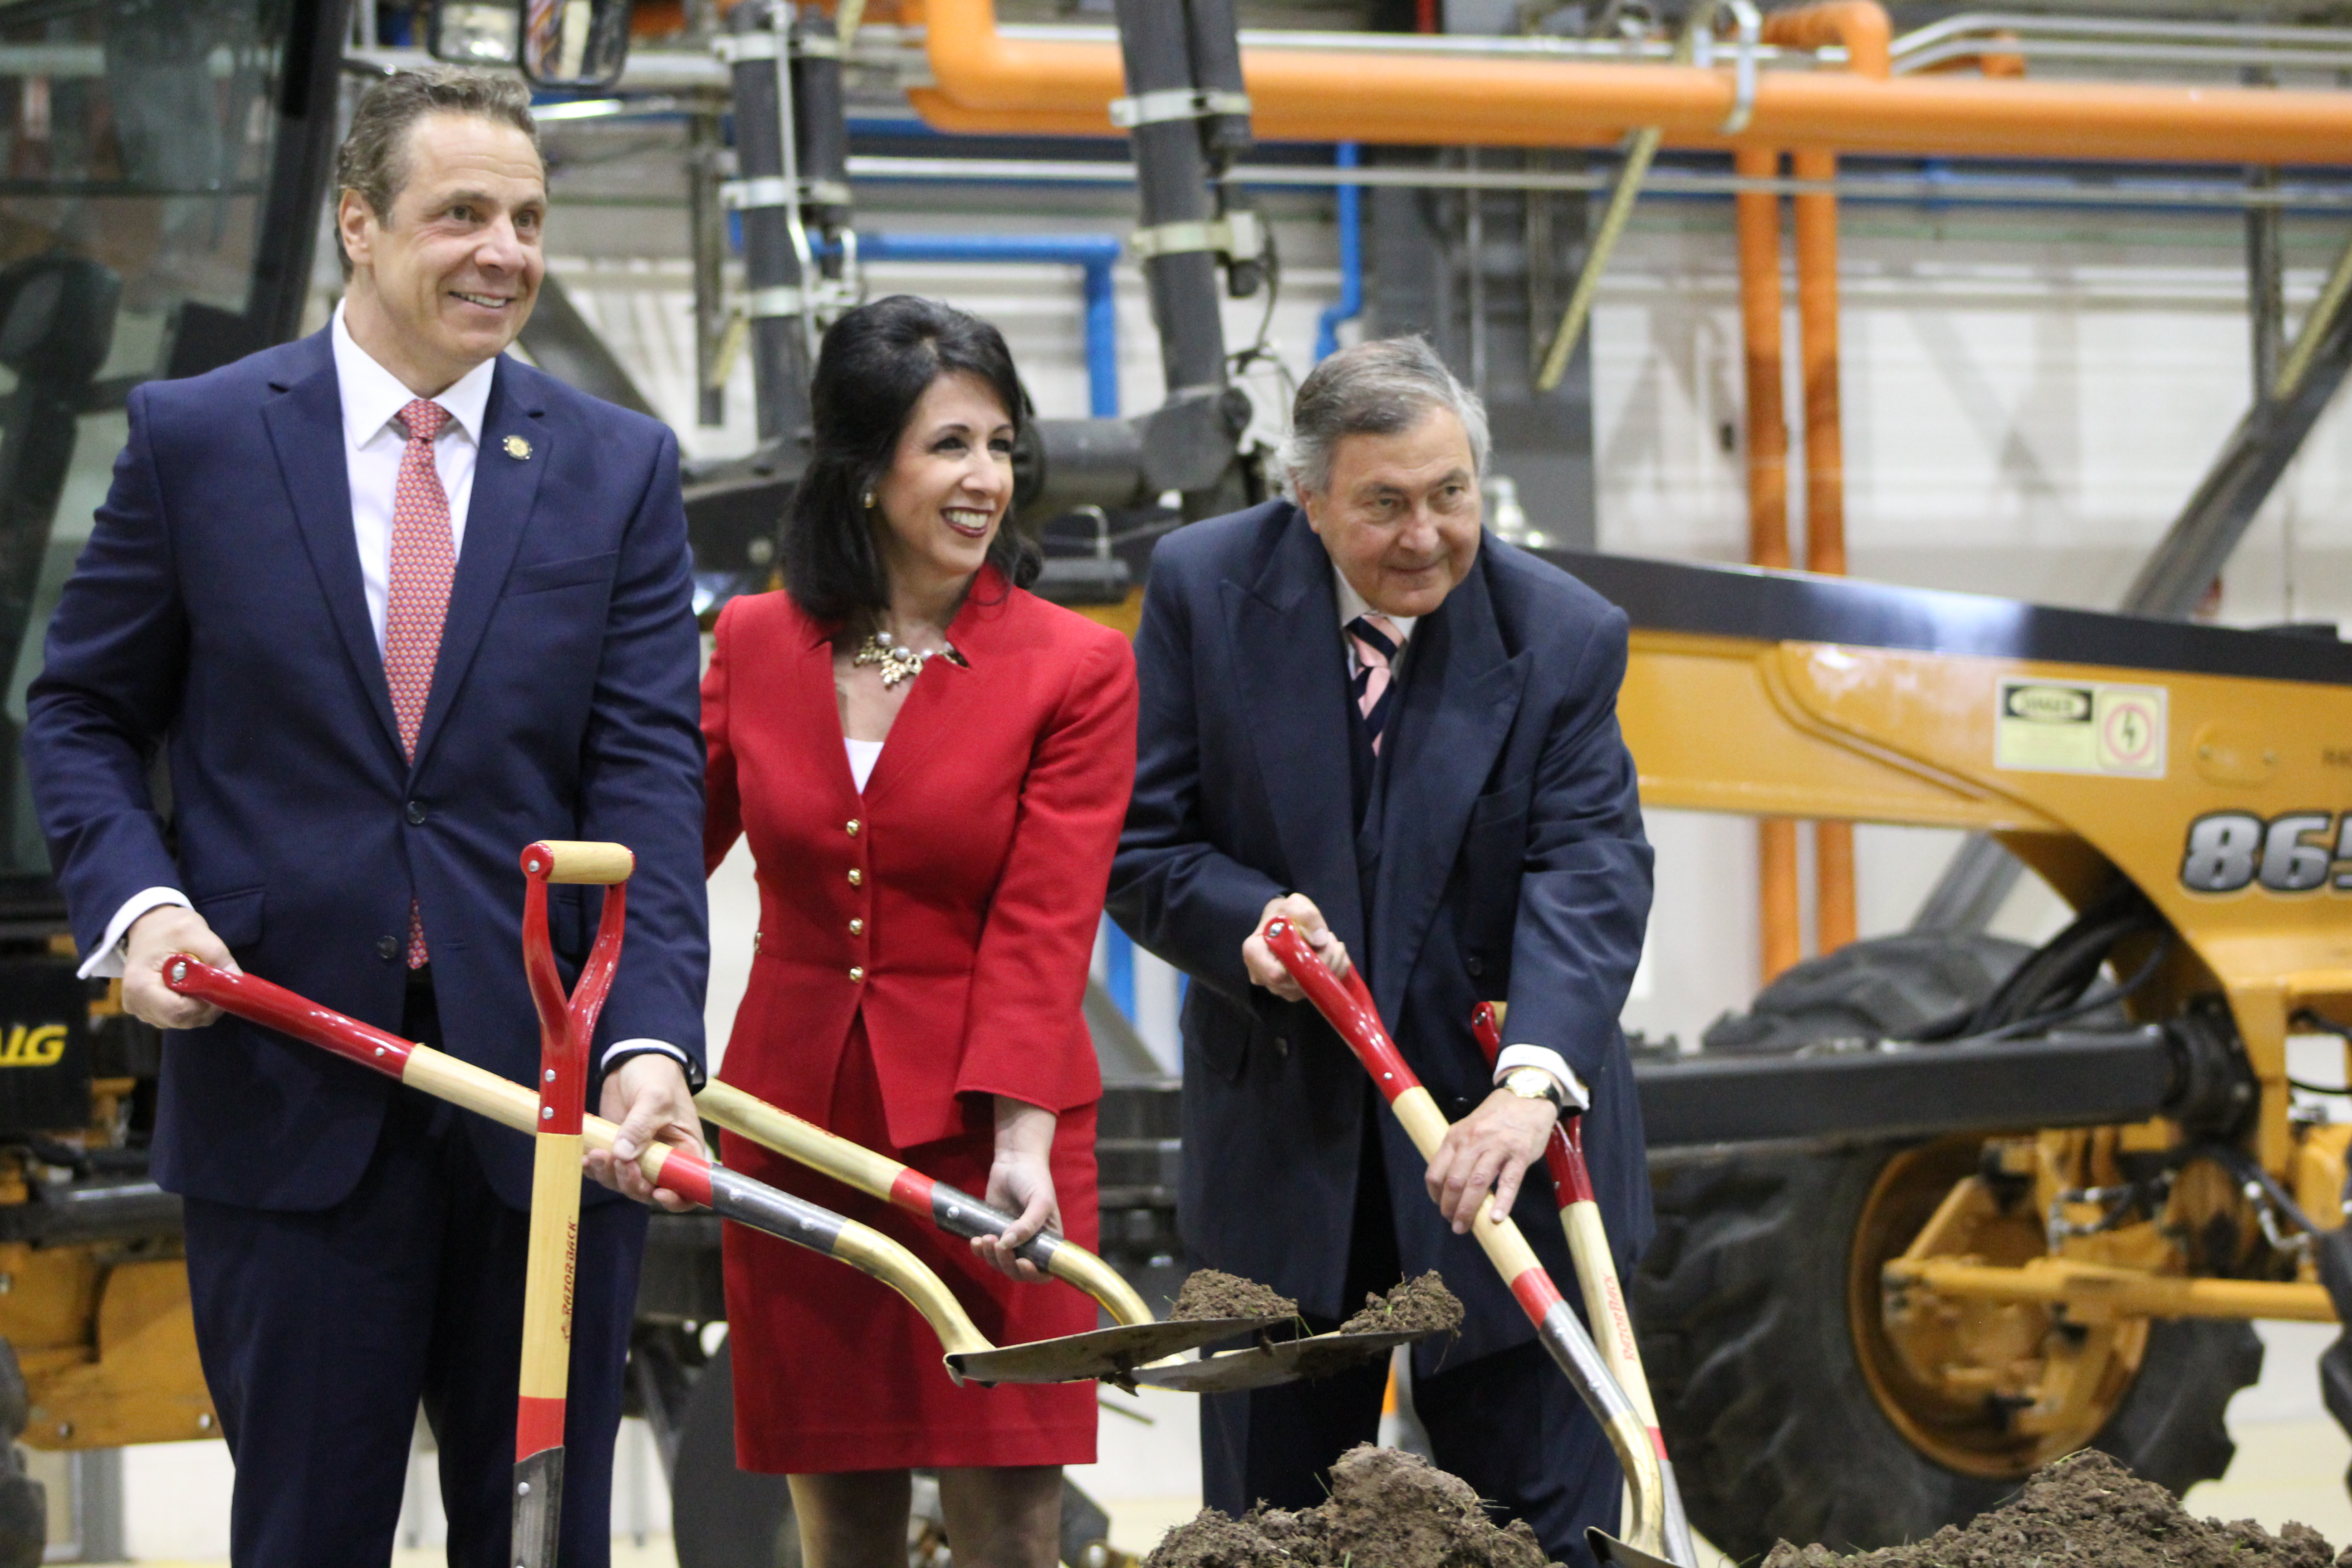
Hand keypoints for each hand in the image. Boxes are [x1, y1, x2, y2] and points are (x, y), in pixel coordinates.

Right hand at [124, 906, 237, 1029]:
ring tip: (202, 979)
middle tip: (216, 982)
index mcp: (140, 986)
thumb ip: (217, 956)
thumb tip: (237, 979)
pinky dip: (193, 1005)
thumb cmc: (168, 927)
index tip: (219, 986)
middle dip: (207, 1006)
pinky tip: (194, 986)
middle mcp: (136, 1004)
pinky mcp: (150, 1011)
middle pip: (182, 1020)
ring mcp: (142, 1010)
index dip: (205, 1004)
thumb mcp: (195, 932)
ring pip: (183, 1021)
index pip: (178, 1012)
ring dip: (201, 1006)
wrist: (149, 926)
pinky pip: (179, 1017)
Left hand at [587, 1055, 705, 1211]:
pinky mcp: (616, 1151)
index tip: (658, 1193)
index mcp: (685, 1150)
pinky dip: (594, 1169)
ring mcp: (639, 1157)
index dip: (676, 1199)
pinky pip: (605, 1171)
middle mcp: (663, 1160)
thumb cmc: (658, 1077)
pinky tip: (585, 1158)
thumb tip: (623, 1155)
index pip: (688, 1187)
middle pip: (650, 1191)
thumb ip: (640, 1126)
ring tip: (596, 1154)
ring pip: (623, 1184)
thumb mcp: (655, 1098)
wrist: (634, 1061)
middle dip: (632, 1182)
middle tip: (618, 1161)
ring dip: (608, 1175)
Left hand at [974, 1097, 1059, 1281]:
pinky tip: (975, 1241)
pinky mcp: (992, 1232)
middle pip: (1018, 1272)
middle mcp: (1030, 1245)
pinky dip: (979, 1251)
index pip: (1045, 1271)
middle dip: (1006, 1264)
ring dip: (990, 1257)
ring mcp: (1010, 1241)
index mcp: (1047, 1241)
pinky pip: (985, 1253)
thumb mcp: (1040, 1200)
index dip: (1034, 1275)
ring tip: (985, 1238)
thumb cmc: (1034, 1179)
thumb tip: (1008, 1244)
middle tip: (998, 1245)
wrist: (1014, 1161)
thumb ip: (1028, 1224)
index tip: (1022, 1263)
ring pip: (999, 1264)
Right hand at [1242, 893, 1349, 1001]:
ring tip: (1332, 942)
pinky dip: (1334, 971)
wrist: (1285, 924)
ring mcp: (1280, 988)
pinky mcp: (1296, 992)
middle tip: (1331, 939)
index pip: (1276, 973)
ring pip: (1311, 988)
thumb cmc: (1285, 914)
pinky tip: (1334, 954)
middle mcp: (1263, 976)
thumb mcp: (1295, 904)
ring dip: (1332, 965)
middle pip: (1297, 982)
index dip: (1303, 962)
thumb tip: (1321, 940)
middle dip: (1324, 961)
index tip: (1317, 942)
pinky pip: (1321, 989)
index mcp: (1254, 953)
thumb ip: (1307, 916)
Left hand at [1425, 1087, 1557, 1234]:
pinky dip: (1502, 1202)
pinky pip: (1509, 1181)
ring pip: (1477, 1183)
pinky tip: (1496, 1218)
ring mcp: (1497, 1147)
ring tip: (1465, 1226)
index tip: (1440, 1206)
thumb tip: (1451, 1185)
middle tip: (1454, 1224)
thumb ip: (1460, 1151)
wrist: (1527, 1096)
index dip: (1435, 1194)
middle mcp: (1473, 1141)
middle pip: (1454, 1180)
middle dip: (1450, 1207)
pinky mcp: (1520, 1154)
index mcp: (1456, 1136)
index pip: (1436, 1171)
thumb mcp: (1469, 1127)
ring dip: (1468, 1209)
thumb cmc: (1496, 1117)